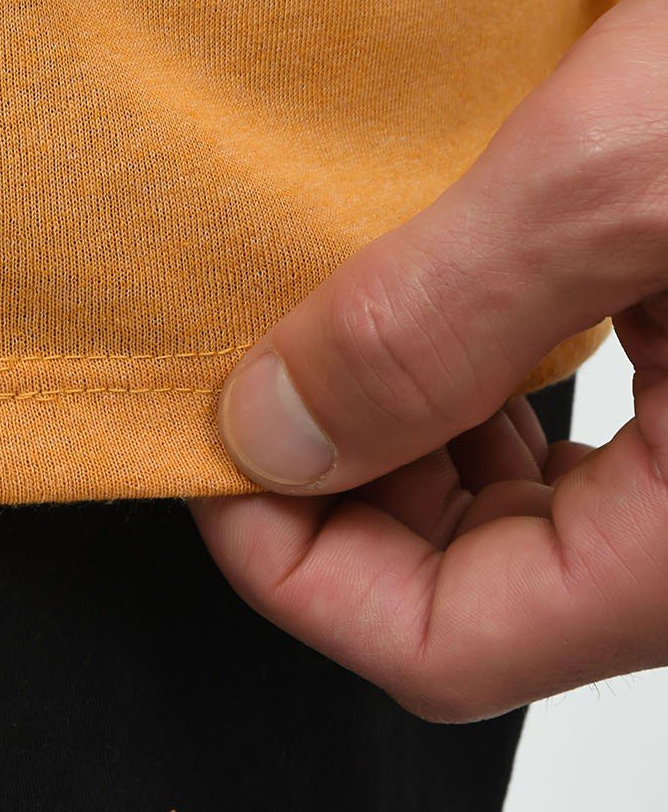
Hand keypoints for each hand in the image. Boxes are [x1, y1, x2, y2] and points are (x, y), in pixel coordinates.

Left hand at [189, 0, 667, 722]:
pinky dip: (495, 378)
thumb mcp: (622, 179)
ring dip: (412, 426)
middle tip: (252, 351)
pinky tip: (453, 282)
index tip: (206, 431)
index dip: (288, 556)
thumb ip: (439, 318)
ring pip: (528, 515)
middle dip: (343, 483)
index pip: (439, 650)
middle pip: (474, 590)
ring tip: (338, 306)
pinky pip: (591, 434)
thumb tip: (269, 429)